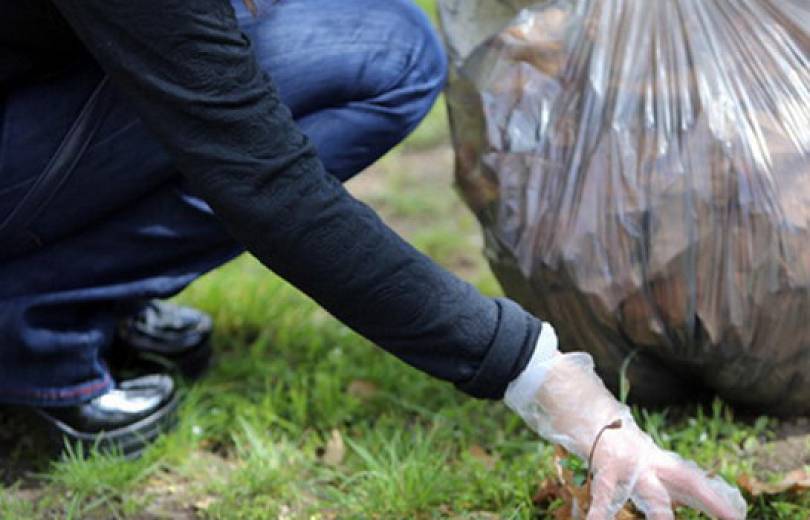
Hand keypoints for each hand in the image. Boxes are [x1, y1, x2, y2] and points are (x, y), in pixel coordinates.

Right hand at [504, 325, 746, 518]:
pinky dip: (599, 513)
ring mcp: (626, 460)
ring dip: (661, 515)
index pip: (688, 476)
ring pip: (651, 493)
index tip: (736, 516)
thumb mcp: (618, 444)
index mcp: (649, 454)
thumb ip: (634, 460)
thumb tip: (648, 477)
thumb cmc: (589, 419)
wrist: (569, 392)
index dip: (713, 496)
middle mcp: (644, 456)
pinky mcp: (603, 462)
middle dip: (710, 500)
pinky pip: (603, 494)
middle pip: (686, 481)